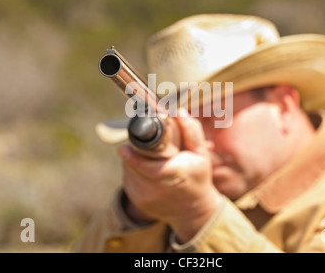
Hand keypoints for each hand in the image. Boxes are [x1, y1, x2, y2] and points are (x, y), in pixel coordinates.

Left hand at [118, 108, 221, 242]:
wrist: (192, 211)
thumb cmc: (197, 177)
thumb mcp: (201, 154)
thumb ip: (192, 132)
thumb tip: (179, 112)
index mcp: (174, 174)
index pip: (146, 166)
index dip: (132, 156)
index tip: (123, 148)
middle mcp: (156, 189)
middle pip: (133, 164)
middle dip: (135, 152)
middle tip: (143, 146)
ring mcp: (144, 197)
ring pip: (129, 170)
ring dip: (133, 160)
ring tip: (150, 158)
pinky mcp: (137, 201)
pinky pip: (129, 179)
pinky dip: (134, 171)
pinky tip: (147, 170)